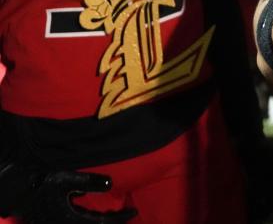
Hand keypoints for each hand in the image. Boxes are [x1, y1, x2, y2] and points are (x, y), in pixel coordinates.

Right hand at [0, 164, 136, 222]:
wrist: (13, 186)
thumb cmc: (39, 181)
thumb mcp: (66, 178)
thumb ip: (90, 182)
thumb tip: (111, 184)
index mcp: (70, 219)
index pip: (102, 223)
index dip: (120, 218)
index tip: (133, 212)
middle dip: (111, 223)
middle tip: (126, 215)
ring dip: (98, 223)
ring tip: (112, 217)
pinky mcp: (48, 222)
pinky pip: (73, 223)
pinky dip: (85, 221)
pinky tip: (89, 216)